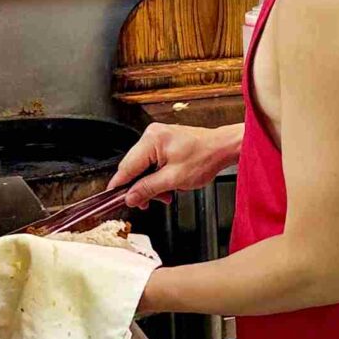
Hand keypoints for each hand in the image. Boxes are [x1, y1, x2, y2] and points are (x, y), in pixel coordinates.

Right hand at [109, 123, 236, 205]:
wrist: (223, 148)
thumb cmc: (206, 157)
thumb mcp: (174, 179)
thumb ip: (148, 189)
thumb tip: (130, 197)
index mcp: (151, 140)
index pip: (126, 167)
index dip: (120, 186)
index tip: (114, 199)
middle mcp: (152, 135)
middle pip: (134, 168)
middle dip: (142, 188)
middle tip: (147, 203)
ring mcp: (158, 138)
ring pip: (144, 168)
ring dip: (152, 185)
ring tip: (165, 195)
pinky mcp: (164, 143)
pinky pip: (153, 163)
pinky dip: (158, 177)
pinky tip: (167, 186)